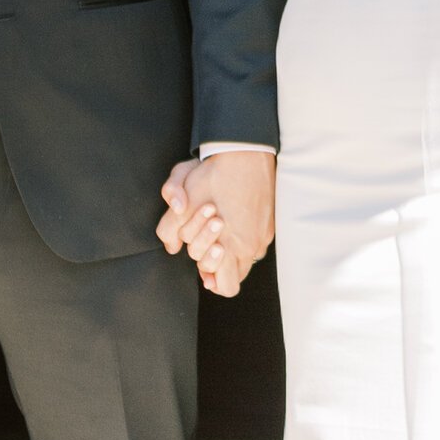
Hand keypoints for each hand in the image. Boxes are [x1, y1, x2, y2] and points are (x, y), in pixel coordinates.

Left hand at [159, 152, 274, 295]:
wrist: (244, 152)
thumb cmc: (213, 176)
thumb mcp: (181, 200)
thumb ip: (169, 229)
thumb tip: (172, 248)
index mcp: (229, 247)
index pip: (224, 286)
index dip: (208, 276)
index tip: (203, 260)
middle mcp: (251, 246)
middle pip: (234, 278)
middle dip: (216, 262)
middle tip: (210, 238)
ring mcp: (264, 236)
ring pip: (246, 261)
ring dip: (231, 252)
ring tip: (220, 227)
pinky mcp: (270, 224)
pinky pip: (256, 243)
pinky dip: (243, 238)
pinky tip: (233, 219)